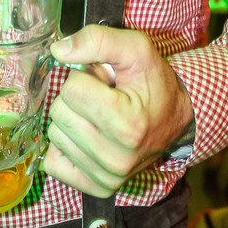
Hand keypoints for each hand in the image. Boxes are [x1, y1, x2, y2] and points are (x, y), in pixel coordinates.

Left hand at [43, 25, 192, 197]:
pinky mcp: (97, 188)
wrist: (173, 119)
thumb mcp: (136, 49)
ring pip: (55, 134)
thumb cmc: (154, 83)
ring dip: (72, 119)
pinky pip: (53, 162)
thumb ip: (98, 40)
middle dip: (76, 98)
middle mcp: (117, 158)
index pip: (72, 89)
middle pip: (59, 112)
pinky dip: (66, 145)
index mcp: (128, 125)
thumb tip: (58, 51)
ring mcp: (107, 177)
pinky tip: (88, 136)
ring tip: (100, 117)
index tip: (107, 83)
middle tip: (103, 99)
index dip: (85, 77)